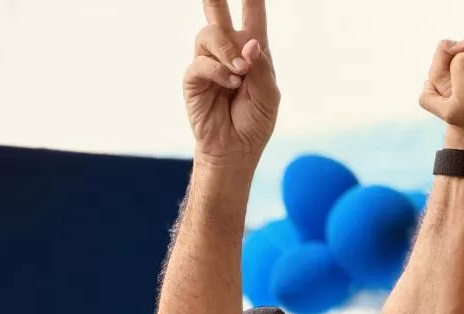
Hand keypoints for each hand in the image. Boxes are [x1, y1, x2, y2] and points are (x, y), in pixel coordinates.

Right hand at [185, 0, 279, 169]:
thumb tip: (250, 43)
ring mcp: (209, 62)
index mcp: (253, 50)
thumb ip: (262, 68)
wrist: (236, 149)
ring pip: (209, 34)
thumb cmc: (255, 122)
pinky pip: (201, 63)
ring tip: (240, 71)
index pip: (253, 14)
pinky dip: (218, 72)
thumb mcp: (269, 96)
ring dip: (226, 49)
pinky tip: (231, 84)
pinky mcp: (194, 78)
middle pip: (217, 10)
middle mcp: (228, 50)